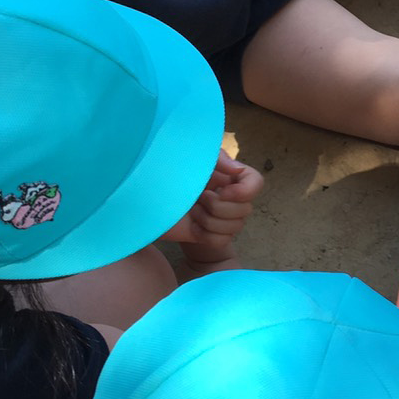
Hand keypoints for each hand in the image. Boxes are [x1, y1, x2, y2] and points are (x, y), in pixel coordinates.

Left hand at [160, 150, 264, 270]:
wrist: (142, 197)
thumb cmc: (164, 171)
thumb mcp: (192, 157)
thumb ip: (218, 158)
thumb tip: (238, 171)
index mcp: (225, 175)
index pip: (256, 182)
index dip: (244, 191)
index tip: (220, 190)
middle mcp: (227, 196)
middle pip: (246, 209)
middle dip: (218, 206)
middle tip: (197, 197)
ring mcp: (218, 217)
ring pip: (235, 227)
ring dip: (209, 219)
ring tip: (190, 210)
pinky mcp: (208, 235)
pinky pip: (222, 240)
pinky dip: (206, 235)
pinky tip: (191, 226)